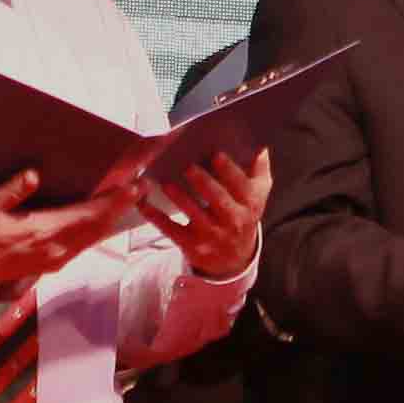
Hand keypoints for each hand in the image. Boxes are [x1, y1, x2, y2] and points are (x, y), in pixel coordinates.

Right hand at [0, 165, 139, 302]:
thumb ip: (13, 190)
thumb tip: (34, 175)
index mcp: (44, 231)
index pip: (89, 214)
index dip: (114, 201)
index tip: (134, 187)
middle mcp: (57, 248)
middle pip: (98, 226)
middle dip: (121, 207)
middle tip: (141, 188)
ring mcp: (56, 259)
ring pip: (93, 238)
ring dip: (111, 219)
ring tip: (127, 201)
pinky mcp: (52, 265)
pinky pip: (83, 246)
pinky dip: (97, 231)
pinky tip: (102, 222)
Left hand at [132, 148, 274, 286]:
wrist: (234, 258)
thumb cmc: (242, 214)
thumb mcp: (258, 195)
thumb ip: (259, 169)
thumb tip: (259, 143)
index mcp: (250, 204)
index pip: (241, 186)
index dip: (229, 171)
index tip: (216, 154)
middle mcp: (233, 221)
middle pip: (218, 200)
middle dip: (204, 183)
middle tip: (188, 167)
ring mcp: (212, 235)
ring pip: (194, 215)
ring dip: (180, 198)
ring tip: (166, 183)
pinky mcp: (192, 246)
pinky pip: (171, 230)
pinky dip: (156, 217)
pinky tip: (144, 203)